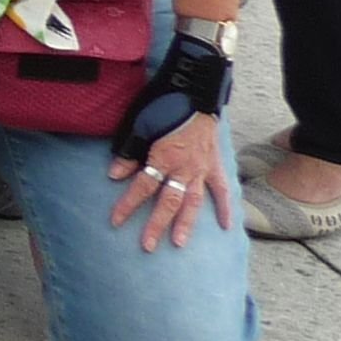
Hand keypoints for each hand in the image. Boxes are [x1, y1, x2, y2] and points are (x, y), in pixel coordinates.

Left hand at [106, 109, 230, 250]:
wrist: (198, 95)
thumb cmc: (165, 108)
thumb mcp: (140, 126)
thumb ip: (129, 152)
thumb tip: (114, 175)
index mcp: (163, 157)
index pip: (143, 186)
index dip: (128, 204)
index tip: (115, 221)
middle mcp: (184, 168)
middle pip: (168, 201)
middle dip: (156, 224)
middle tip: (147, 246)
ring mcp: (202, 169)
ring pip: (193, 202)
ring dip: (186, 223)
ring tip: (178, 243)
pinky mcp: (216, 166)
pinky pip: (222, 190)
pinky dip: (225, 208)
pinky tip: (227, 226)